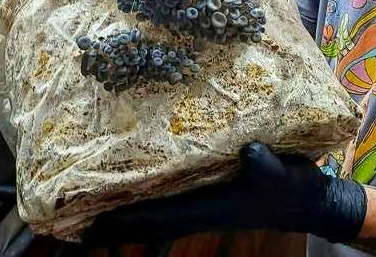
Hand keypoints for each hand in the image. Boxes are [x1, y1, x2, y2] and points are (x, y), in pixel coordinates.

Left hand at [81, 142, 365, 245]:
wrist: (308, 201)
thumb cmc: (292, 188)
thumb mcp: (281, 173)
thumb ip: (265, 164)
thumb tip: (249, 152)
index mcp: (206, 208)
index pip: (152, 217)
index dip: (118, 220)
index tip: (83, 222)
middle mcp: (195, 209)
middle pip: (141, 219)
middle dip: (106, 219)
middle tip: (66, 213)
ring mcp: (199, 205)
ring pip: (150, 211)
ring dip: (121, 209)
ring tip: (86, 201)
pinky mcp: (206, 196)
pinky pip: (164, 201)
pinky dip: (142, 197)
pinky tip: (130, 186)